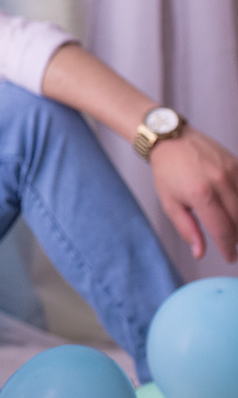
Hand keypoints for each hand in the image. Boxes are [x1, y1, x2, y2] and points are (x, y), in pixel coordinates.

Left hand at [149, 126, 237, 261]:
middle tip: (232, 245)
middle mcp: (220, 182)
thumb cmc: (167, 172)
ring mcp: (232, 171)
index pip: (223, 230)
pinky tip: (235, 211)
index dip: (228, 248)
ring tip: (233, 230)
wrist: (171, 140)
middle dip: (237, 237)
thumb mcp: (169, 203)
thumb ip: (187, 229)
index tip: (230, 258)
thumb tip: (200, 253)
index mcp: (200, 194)